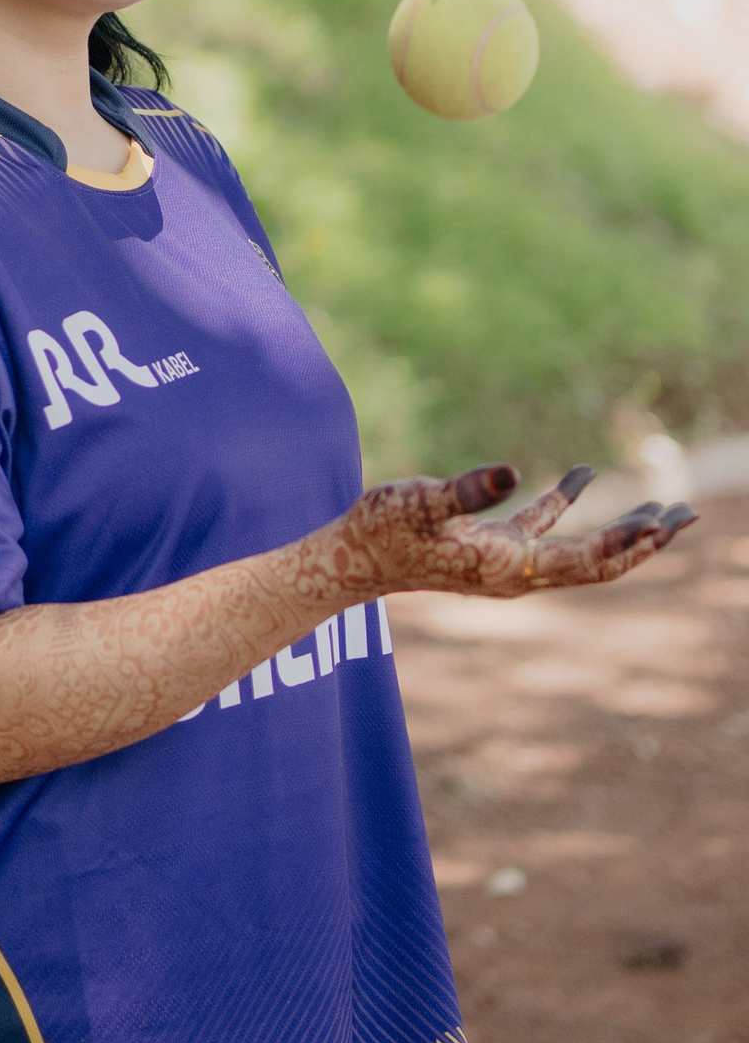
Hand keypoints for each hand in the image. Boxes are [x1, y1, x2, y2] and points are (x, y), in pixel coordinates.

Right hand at [326, 461, 694, 600]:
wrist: (356, 558)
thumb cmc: (384, 529)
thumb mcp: (421, 502)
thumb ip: (467, 489)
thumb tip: (511, 469)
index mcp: (509, 567)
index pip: (584, 561)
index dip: (623, 544)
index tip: (661, 523)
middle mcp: (519, 573)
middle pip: (599, 564)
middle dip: (644, 544)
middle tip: (687, 516)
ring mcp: (510, 561)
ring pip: (582, 550)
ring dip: (622, 531)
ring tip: (663, 510)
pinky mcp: (494, 545)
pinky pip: (545, 526)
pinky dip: (569, 501)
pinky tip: (583, 473)